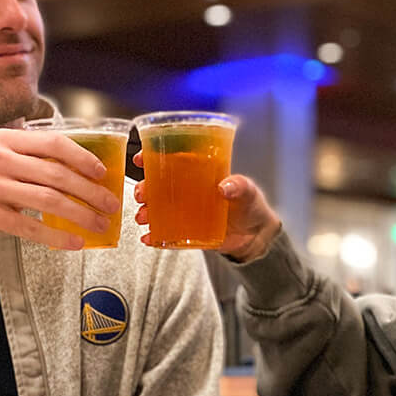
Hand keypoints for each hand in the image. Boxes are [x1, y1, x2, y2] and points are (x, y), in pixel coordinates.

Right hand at [0, 128, 120, 263]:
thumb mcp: (1, 168)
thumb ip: (33, 165)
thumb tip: (84, 176)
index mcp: (4, 140)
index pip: (53, 143)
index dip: (83, 158)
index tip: (104, 174)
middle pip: (55, 173)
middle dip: (89, 191)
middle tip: (110, 205)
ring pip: (47, 199)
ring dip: (80, 214)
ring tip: (99, 226)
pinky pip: (30, 226)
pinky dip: (56, 235)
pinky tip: (74, 243)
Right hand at [131, 152, 281, 261]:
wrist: (256, 236)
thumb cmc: (251, 205)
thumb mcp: (248, 191)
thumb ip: (240, 186)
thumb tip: (225, 187)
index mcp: (197, 173)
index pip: (170, 160)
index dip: (151, 157)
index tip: (139, 159)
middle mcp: (186, 191)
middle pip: (157, 186)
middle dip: (144, 188)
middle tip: (141, 194)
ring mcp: (184, 212)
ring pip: (157, 209)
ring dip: (145, 212)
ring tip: (143, 217)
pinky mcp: (185, 232)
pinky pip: (165, 233)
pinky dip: (154, 236)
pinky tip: (148, 238)